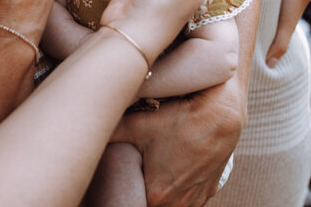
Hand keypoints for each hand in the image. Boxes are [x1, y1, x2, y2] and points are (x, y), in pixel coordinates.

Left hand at [112, 77, 243, 205]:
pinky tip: (173, 171)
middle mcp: (179, 204)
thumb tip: (88, 130)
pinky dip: (179, 191)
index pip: (131, 205)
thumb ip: (111, 131)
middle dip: (141, 194)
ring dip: (162, 195)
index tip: (121, 182)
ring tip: (154, 172)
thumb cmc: (180, 118)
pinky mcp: (209, 191)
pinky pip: (188, 199)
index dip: (124, 195)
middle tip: (137, 172)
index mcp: (158, 195)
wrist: (222, 113)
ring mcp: (196, 200)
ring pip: (171, 205)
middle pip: (151, 206)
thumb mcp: (139, 123)